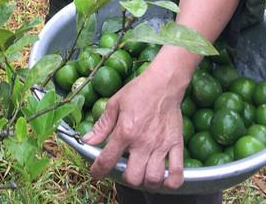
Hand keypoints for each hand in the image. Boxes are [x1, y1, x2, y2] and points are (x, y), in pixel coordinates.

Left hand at [84, 62, 188, 190]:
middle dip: (126, 178)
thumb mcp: (114, 104)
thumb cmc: (138, 91)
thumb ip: (102, 125)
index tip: (96, 174)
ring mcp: (161, 145)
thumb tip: (88, 140)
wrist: (164, 83)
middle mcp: (143, 142)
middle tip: (125, 169)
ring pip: (153, 179)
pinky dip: (171, 182)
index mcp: (125, 131)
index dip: (98, 171)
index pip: (108, 160)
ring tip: (143, 172)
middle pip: (133, 177)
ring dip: (146, 181)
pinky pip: (177, 172)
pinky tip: (163, 178)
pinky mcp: (176, 145)